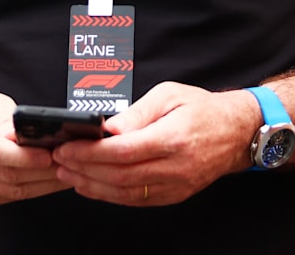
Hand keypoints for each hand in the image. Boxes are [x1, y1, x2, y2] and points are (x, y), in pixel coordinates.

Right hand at [0, 91, 69, 204]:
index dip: (23, 157)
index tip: (48, 155)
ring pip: (12, 191)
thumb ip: (7, 118)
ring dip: (43, 184)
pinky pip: (10, 198)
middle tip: (69, 163)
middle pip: (8, 175)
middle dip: (43, 171)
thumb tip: (21, 135)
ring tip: (66, 173)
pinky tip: (50, 182)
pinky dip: (34, 191)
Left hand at [50, 82, 258, 205]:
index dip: (90, 153)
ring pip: (125, 193)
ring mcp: (176, 185)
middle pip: (119, 175)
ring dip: (91, 186)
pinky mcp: (174, 195)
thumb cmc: (202, 108)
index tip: (66, 147)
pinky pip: (136, 200)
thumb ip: (137, 113)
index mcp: (172, 138)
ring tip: (67, 174)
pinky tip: (91, 186)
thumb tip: (107, 127)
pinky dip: (110, 195)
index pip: (122, 151)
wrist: (236, 132)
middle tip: (58, 161)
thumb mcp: (169, 95)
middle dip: (83, 170)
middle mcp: (175, 167)